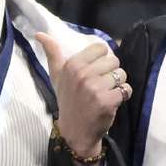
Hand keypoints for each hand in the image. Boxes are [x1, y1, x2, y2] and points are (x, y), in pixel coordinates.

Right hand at [37, 32, 130, 160]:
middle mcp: (83, 74)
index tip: (95, 71)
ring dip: (117, 84)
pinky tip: (111, 101)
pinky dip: (123, 95)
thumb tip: (39, 34)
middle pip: (114, 60)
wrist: (75, 132)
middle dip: (111, 72)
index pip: (101, 48)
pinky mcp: (107, 101)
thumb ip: (52, 53)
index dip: (102, 60)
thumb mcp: (57, 76)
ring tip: (106, 93)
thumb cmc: (68, 101)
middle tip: (101, 85)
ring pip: (121, 74)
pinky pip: (126, 89)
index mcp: (72, 65)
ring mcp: (95, 88)